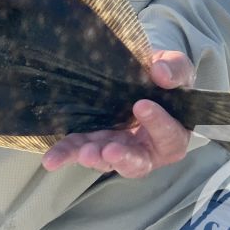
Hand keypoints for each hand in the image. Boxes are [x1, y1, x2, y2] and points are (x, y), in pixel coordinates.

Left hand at [41, 50, 193, 178]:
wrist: (142, 75)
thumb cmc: (164, 77)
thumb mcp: (177, 68)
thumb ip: (175, 70)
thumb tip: (161, 73)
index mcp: (172, 133)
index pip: (169, 136)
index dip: (158, 123)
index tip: (141, 105)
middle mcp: (146, 149)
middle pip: (138, 162)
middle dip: (122, 157)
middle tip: (109, 151)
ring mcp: (118, 147)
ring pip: (107, 159)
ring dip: (94, 157)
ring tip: (83, 154)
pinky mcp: (95, 141)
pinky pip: (81, 149)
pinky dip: (67, 153)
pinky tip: (52, 159)